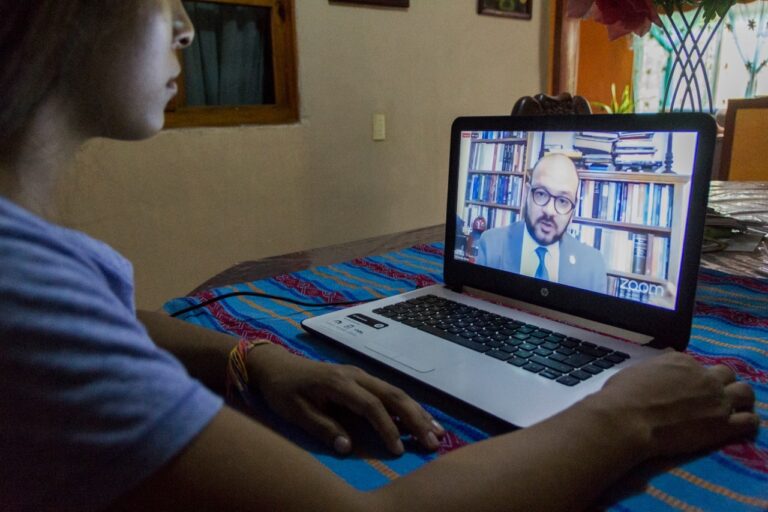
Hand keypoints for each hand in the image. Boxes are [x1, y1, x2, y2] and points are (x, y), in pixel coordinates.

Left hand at [246, 344, 444, 454]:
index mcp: (339, 383)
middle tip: (433, 442)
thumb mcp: (296, 412)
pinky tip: (421, 419)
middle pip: (393, 395)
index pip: (371, 406)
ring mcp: (361, 375)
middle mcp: (356, 376)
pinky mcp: (362, 379)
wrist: (276, 365)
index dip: (387, 428)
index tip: (398, 451)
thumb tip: (347, 447)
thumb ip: (322, 428)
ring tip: (438, 433)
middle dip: (415, 419)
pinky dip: (408, 406)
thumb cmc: (284, 390)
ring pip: (396, 392)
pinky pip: (389, 392)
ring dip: (418, 412)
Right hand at [597, 351, 757, 457]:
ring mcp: (716, 400)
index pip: (698, 365)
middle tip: (711, 398)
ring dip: (740, 400)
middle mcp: (703, 376)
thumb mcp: (637, 370)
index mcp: (681, 361)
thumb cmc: (622, 396)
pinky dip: (747, 422)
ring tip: (730, 410)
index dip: (694, 378)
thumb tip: (659, 370)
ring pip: (745, 393)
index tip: (686, 389)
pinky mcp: (723, 425)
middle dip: (721, 384)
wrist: (627, 420)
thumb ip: (656, 369)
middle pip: (726, 374)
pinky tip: (736, 426)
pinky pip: (750, 420)